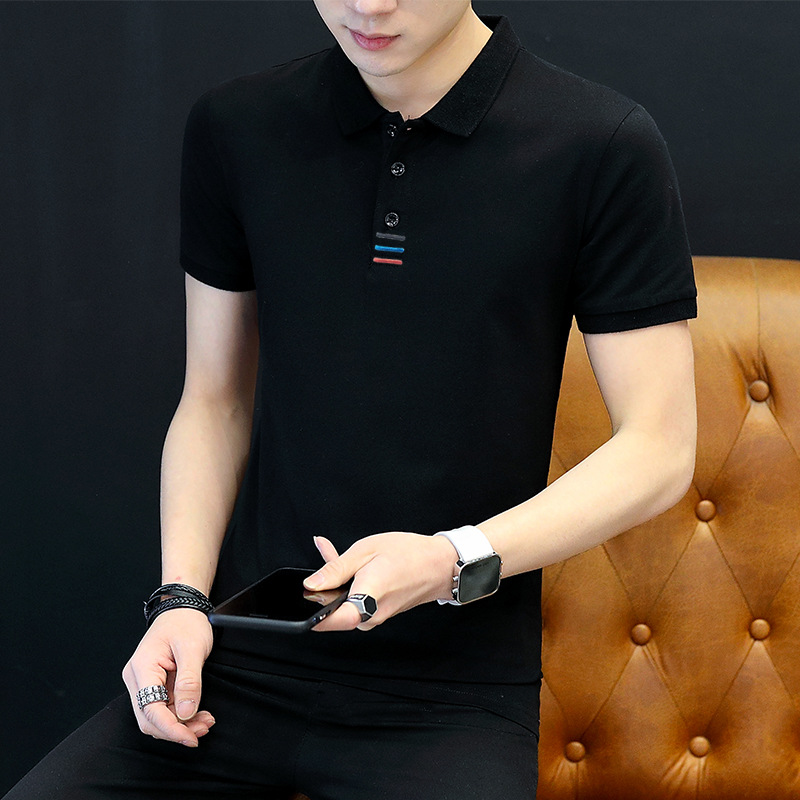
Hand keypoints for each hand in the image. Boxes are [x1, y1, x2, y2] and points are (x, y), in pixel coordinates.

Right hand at [121, 608, 214, 746]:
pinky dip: (179, 714)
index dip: (171, 729)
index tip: (191, 738)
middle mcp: (137, 678)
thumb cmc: (185, 622)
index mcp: (142, 668)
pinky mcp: (153, 683)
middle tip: (203, 729)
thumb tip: (186, 712)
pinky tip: (197, 714)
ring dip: (180, 723)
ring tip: (205, 721)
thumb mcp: (193, 648)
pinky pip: (162, 706)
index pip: (151, 711)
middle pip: (150, 719)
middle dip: (176, 729)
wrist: (182, 607)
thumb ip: (189, 681)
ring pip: (156, 716)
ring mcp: (143, 681)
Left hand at [304, 533, 456, 630]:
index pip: (332, 620)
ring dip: (337, 583)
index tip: (304, 595)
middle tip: (327, 556)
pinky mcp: (378, 614)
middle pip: (333, 609)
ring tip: (339, 555)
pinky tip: (353, 565)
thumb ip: (335, 568)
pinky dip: (350, 585)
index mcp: (367, 598)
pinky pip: (356, 603)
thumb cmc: (408, 554)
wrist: (439, 565)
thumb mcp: (366, 550)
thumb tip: (311, 583)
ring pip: (344, 604)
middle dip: (324, 585)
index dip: (312, 613)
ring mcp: (375, 618)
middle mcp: (370, 616)